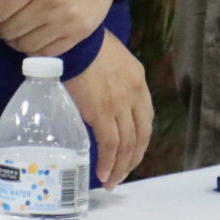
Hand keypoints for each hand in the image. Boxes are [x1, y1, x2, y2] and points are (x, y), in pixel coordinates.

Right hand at [63, 35, 152, 187]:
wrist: (73, 39)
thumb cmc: (84, 43)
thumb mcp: (111, 58)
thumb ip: (114, 79)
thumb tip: (102, 95)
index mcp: (138, 81)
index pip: (146, 118)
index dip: (140, 140)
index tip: (131, 153)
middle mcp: (134, 95)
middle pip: (140, 136)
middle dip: (132, 159)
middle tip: (122, 174)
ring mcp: (119, 105)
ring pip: (127, 145)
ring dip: (120, 167)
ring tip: (111, 181)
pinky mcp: (102, 113)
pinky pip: (110, 145)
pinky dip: (108, 162)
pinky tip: (103, 173)